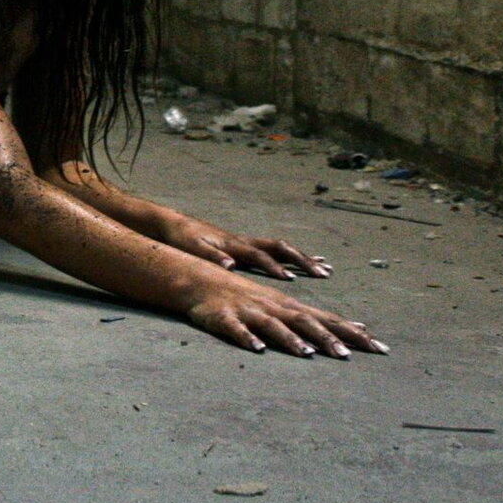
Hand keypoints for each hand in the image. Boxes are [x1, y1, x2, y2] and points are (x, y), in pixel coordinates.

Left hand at [157, 216, 331, 279]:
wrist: (176, 224)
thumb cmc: (184, 238)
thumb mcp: (193, 248)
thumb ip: (211, 257)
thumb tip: (231, 266)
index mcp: (234, 245)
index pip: (259, 255)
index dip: (274, 266)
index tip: (290, 278)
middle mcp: (245, 243)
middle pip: (280, 248)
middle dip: (301, 260)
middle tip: (323, 272)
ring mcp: (248, 244)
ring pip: (282, 249)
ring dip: (303, 259)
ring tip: (325, 269)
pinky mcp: (247, 247)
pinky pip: (276, 251)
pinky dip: (293, 258)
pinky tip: (306, 264)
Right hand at [184, 272, 387, 357]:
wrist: (199, 279)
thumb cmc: (244, 297)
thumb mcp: (278, 305)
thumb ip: (311, 318)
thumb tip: (353, 329)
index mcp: (287, 306)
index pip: (327, 319)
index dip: (352, 332)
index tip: (379, 347)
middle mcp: (272, 307)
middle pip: (304, 322)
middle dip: (325, 338)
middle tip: (347, 356)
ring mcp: (248, 312)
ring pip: (272, 325)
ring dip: (289, 338)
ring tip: (306, 353)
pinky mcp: (224, 318)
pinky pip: (235, 329)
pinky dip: (246, 338)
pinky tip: (257, 349)